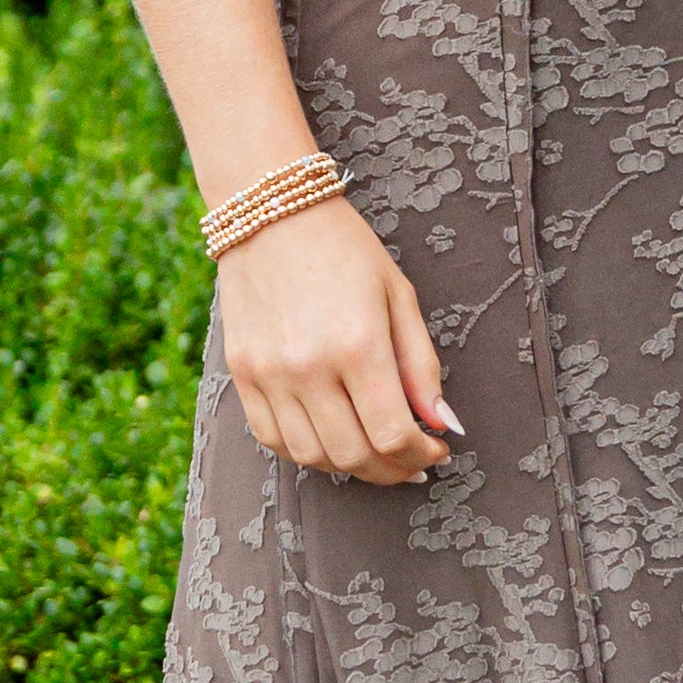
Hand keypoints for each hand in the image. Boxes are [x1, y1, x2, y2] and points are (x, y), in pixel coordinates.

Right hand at [218, 196, 463, 485]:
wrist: (270, 213)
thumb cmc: (345, 249)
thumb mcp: (399, 296)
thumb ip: (421, 365)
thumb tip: (441, 423)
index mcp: (357, 344)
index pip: (392, 434)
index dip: (421, 455)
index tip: (436, 449)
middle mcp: (308, 366)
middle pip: (354, 455)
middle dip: (392, 470)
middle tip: (411, 460)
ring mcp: (268, 374)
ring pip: (312, 456)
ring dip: (350, 466)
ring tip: (373, 449)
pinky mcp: (242, 373)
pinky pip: (273, 438)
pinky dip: (306, 452)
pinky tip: (331, 438)